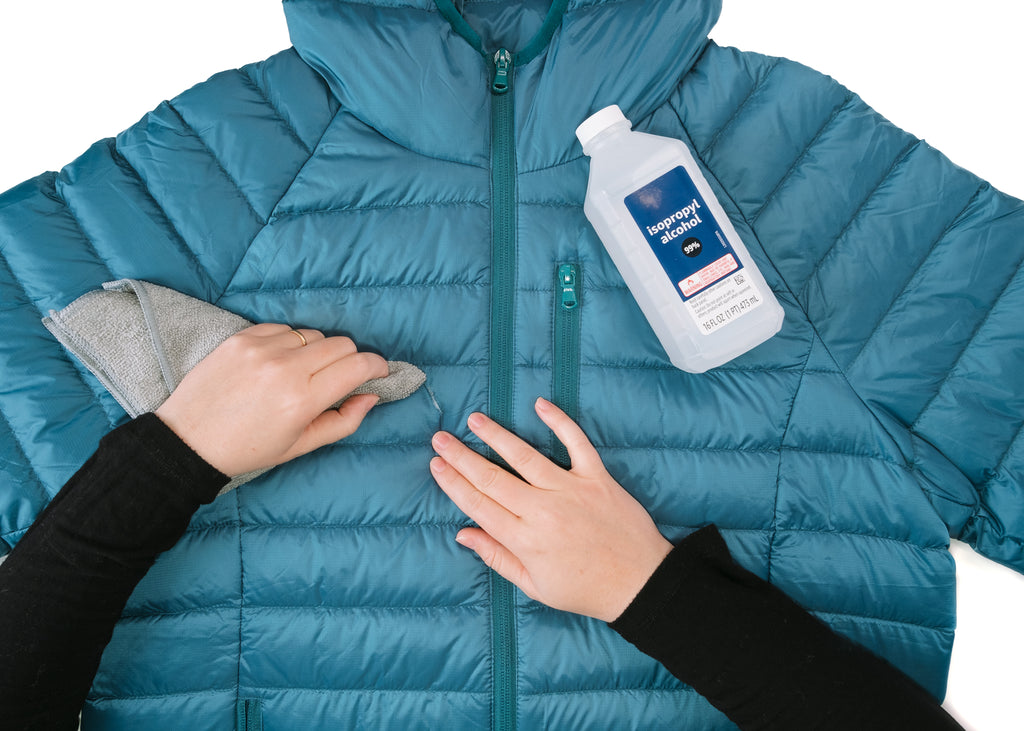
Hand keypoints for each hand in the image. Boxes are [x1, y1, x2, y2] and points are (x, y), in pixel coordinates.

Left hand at [155, 324, 387, 475]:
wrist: (188, 440)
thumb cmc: (247, 450)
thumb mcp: (301, 446)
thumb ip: (343, 421)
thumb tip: (371, 396)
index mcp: (302, 400)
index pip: (358, 365)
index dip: (377, 366)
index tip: (379, 372)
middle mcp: (284, 369)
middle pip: (341, 344)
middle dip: (350, 359)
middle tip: (340, 377)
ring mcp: (261, 349)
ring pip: (313, 334)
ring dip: (318, 350)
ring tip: (302, 373)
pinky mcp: (241, 338)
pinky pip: (284, 328)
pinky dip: (290, 343)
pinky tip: (278, 363)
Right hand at [429, 398, 672, 622]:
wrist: (639, 584)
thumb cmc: (585, 590)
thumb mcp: (535, 586)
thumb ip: (497, 557)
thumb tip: (464, 534)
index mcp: (525, 540)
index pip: (479, 505)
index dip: (454, 483)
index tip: (436, 465)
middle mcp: (543, 511)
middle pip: (493, 478)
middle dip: (462, 457)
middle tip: (440, 439)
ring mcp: (571, 491)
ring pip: (525, 457)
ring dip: (497, 436)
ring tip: (475, 420)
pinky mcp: (597, 478)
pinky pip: (576, 444)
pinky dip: (559, 422)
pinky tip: (540, 405)